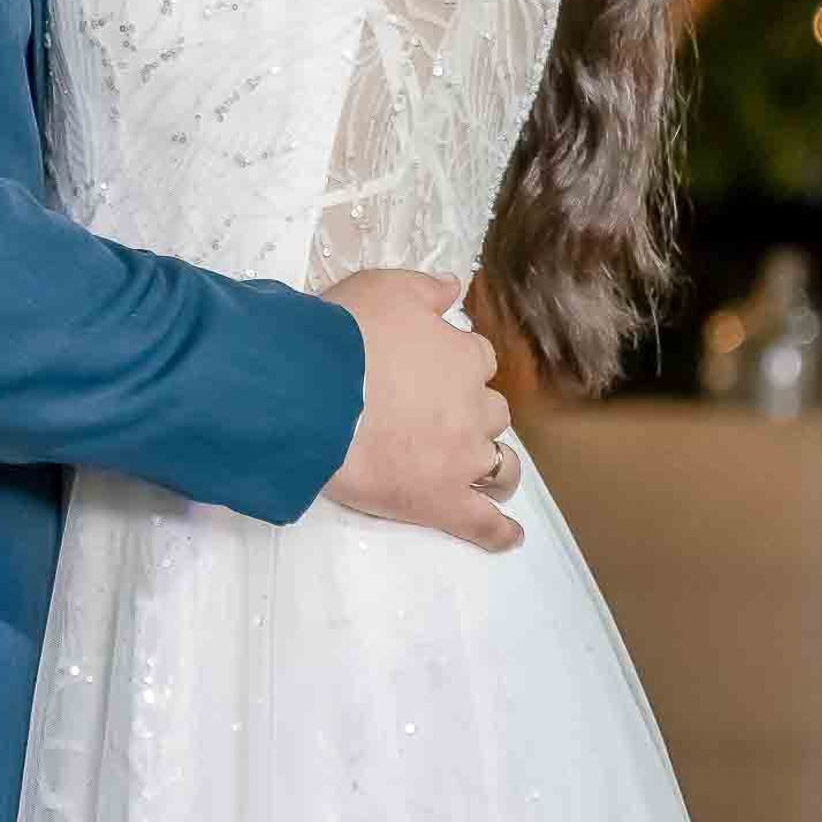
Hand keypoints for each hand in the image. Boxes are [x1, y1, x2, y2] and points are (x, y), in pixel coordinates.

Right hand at [320, 269, 524, 553]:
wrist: (313, 391)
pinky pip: (483, 524)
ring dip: (495, 466)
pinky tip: (508, 535)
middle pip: (492, 412)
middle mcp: (473, 407)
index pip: (477, 358)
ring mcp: (462, 459)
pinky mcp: (442, 502)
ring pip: (501, 466)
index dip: (458, 363)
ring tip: (483, 473)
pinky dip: (498, 532)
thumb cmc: (345, 335)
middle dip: (474, 413)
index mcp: (462, 357)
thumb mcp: (384, 288)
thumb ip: (426, 288)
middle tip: (439, 416)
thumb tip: (456, 287)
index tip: (435, 368)